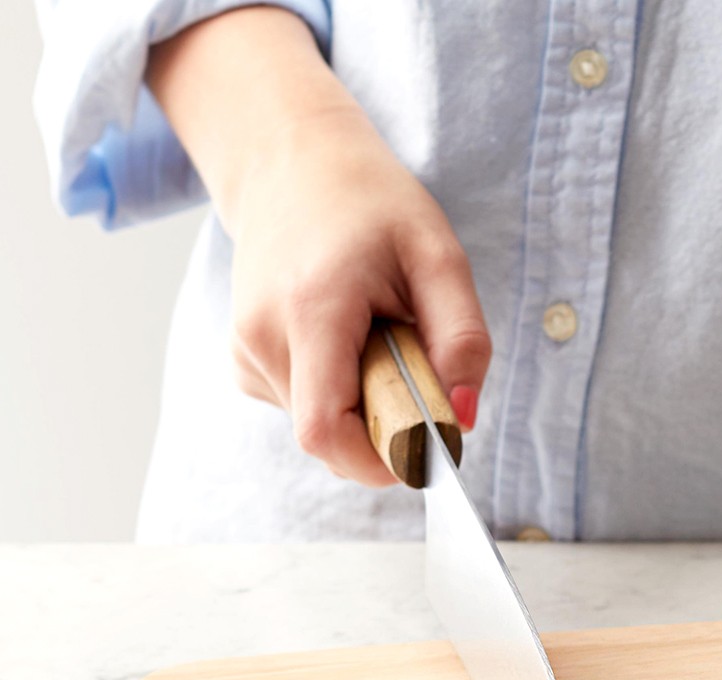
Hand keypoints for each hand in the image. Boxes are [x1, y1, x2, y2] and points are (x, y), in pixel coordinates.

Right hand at [148, 9, 489, 485]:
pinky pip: (308, 408)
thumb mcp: (439, 256)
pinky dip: (342, 390)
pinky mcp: (244, 361)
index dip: (382, 459)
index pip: (327, 430)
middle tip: (410, 359)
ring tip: (374, 332)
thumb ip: (462, 340)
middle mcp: (262, 337)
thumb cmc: (371, 205)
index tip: (429, 448)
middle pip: (332, 437)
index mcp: (310, 310)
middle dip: (387, 425)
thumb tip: (462, 420)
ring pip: (323, 427)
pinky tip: (346, 336)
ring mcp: (245, 351)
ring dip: (366, 402)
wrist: (291, 163)